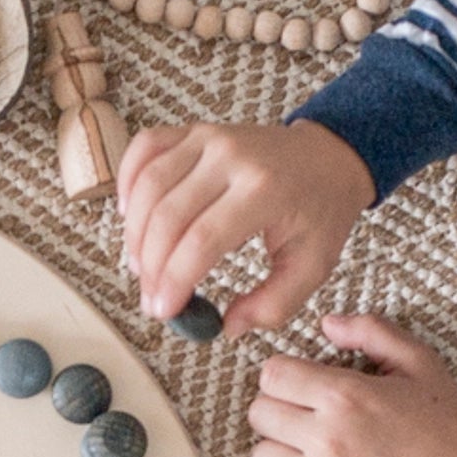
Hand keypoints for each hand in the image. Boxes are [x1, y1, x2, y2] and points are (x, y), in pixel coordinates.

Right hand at [117, 121, 372, 333]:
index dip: (174, 280)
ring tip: (141, 267)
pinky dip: (128, 181)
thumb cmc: (319, 213)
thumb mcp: (312, 266)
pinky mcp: (194, 130)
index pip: (202, 240)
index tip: (164, 311)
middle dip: (151, 266)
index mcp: (265, 191)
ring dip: (135, 233)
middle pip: (168, 216)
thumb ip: (273, 304)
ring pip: (149, 185)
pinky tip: (130, 216)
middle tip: (151, 299)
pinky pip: (145, 148)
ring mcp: (209, 138)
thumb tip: (227, 326)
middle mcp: (233, 157)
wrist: (329, 157)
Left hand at [246, 315, 456, 456]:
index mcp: (345, 395)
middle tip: (306, 413)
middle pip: (260, 413)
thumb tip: (327, 324)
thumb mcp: (420, 363)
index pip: (272, 375)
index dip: (284, 374)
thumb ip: (372, 332)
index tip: (302, 382)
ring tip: (308, 447)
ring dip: (280, 448)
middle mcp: (327, 437)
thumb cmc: (446, 428)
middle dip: (280, 407)